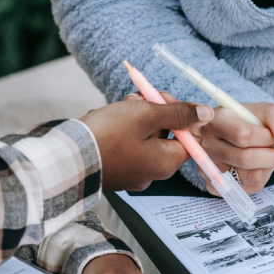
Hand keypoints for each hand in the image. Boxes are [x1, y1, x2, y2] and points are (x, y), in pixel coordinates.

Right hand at [79, 95, 212, 191]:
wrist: (67, 156)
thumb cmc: (108, 135)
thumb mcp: (147, 114)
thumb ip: (178, 112)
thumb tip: (206, 114)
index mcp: (166, 163)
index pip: (188, 137)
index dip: (177, 113)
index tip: (159, 97)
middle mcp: (153, 174)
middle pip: (165, 137)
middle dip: (154, 112)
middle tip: (138, 98)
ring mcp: (133, 175)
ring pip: (145, 140)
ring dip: (137, 119)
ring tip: (121, 106)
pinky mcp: (116, 173)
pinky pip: (127, 149)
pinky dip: (123, 133)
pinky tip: (109, 121)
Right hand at [195, 102, 273, 193]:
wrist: (226, 134)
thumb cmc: (244, 121)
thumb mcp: (260, 109)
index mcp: (215, 122)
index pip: (243, 135)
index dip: (267, 138)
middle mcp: (207, 146)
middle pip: (246, 159)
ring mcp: (209, 168)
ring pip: (250, 176)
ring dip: (269, 167)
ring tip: (271, 157)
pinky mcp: (214, 185)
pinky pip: (248, 188)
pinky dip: (261, 177)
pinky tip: (260, 166)